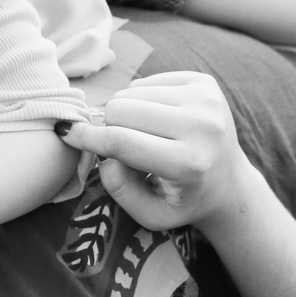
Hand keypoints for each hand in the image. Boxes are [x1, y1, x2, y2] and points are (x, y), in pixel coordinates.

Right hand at [56, 71, 256, 233]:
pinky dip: (141, 99)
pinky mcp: (206, 82)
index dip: (86, 137)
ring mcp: (207, 99)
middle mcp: (203, 126)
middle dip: (109, 126)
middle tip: (122, 145)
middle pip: (119, 109)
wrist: (230, 183)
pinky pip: (146, 81)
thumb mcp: (150, 215)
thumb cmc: (181, 200)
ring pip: (129, 91)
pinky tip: (158, 120)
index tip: (66, 133)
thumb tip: (104, 155)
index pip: (121, 141)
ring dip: (125, 113)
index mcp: (189, 163)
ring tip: (144, 134)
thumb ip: (119, 189)